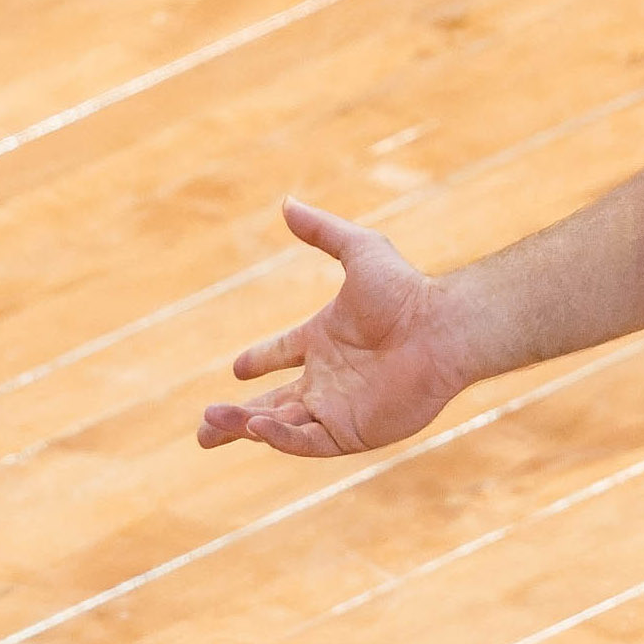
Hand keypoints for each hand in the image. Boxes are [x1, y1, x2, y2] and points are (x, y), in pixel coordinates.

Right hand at [195, 200, 470, 454]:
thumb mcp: (360, 250)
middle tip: (203, 427)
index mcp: (325, 340)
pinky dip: (278, 437)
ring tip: (210, 425)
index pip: (283, 354)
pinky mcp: (352, 432)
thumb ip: (322, 231)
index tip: (238, 368)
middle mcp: (329, 378)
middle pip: (272, 403)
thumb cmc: (406, 291)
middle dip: (234, 417)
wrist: (441, 330)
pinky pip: (306, 441)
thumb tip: (287, 202)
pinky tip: (253, 425)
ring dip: (243, 427)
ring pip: (281, 426)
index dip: (259, 360)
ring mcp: (339, 408)